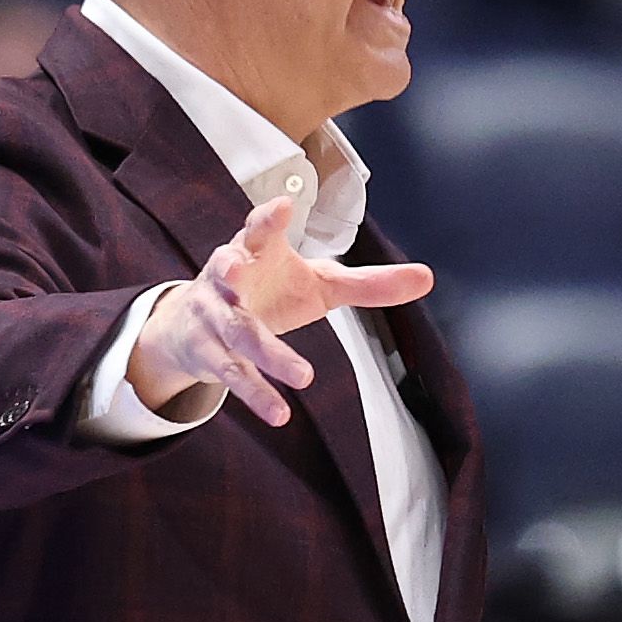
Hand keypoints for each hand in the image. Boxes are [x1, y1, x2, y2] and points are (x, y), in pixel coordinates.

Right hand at [130, 187, 432, 427]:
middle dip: (230, 269)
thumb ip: (367, 283)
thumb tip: (428, 278)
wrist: (194, 326)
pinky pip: (233, 374)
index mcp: (256, 250)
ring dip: (268, 354)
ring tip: (304, 377)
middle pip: (228, 273)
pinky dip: (257, 394)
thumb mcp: (318, 284)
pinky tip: (280, 413)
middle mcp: (227, 277)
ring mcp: (214, 316)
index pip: (258, 228)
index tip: (283, 207)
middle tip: (236, 269)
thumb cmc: (269, 291)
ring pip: (237, 333)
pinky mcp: (209, 353)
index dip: (267, 218)